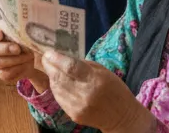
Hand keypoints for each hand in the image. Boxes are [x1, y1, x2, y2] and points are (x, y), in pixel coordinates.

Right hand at [0, 24, 47, 88]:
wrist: (26, 57)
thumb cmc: (20, 40)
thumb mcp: (18, 34)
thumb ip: (15, 32)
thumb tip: (21, 34)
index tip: (1, 34)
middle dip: (5, 49)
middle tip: (17, 49)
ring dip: (14, 60)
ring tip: (27, 56)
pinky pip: (4, 73)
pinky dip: (17, 69)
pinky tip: (25, 64)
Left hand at [40, 50, 156, 132]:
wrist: (122, 117)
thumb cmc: (115, 89)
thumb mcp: (102, 71)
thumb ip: (82, 64)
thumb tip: (62, 58)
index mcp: (95, 80)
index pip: (70, 67)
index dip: (56, 58)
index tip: (48, 52)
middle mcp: (84, 94)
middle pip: (59, 77)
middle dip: (49, 65)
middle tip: (46, 58)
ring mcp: (77, 106)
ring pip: (56, 88)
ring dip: (51, 76)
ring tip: (52, 69)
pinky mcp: (73, 115)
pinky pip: (59, 98)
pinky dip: (56, 88)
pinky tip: (58, 82)